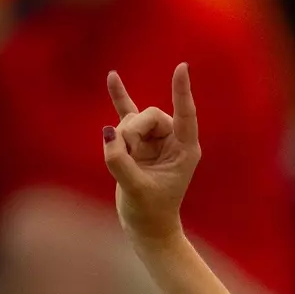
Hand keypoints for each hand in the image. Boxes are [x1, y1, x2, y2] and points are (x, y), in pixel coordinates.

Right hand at [103, 63, 201, 240]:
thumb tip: (108, 133)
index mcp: (186, 150)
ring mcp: (155, 139)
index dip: (182, 91)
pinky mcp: (137, 142)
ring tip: (122, 158)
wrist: (146, 225)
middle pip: (151, 115)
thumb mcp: (135, 188)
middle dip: (133, 130)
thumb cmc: (149, 211)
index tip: (182, 68)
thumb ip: (120, 162)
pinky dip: (119, 97)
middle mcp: (173, 141)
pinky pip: (127, 113)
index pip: (186, 114)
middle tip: (125, 152)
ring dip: (122, 136)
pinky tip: (111, 76)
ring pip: (133, 120)